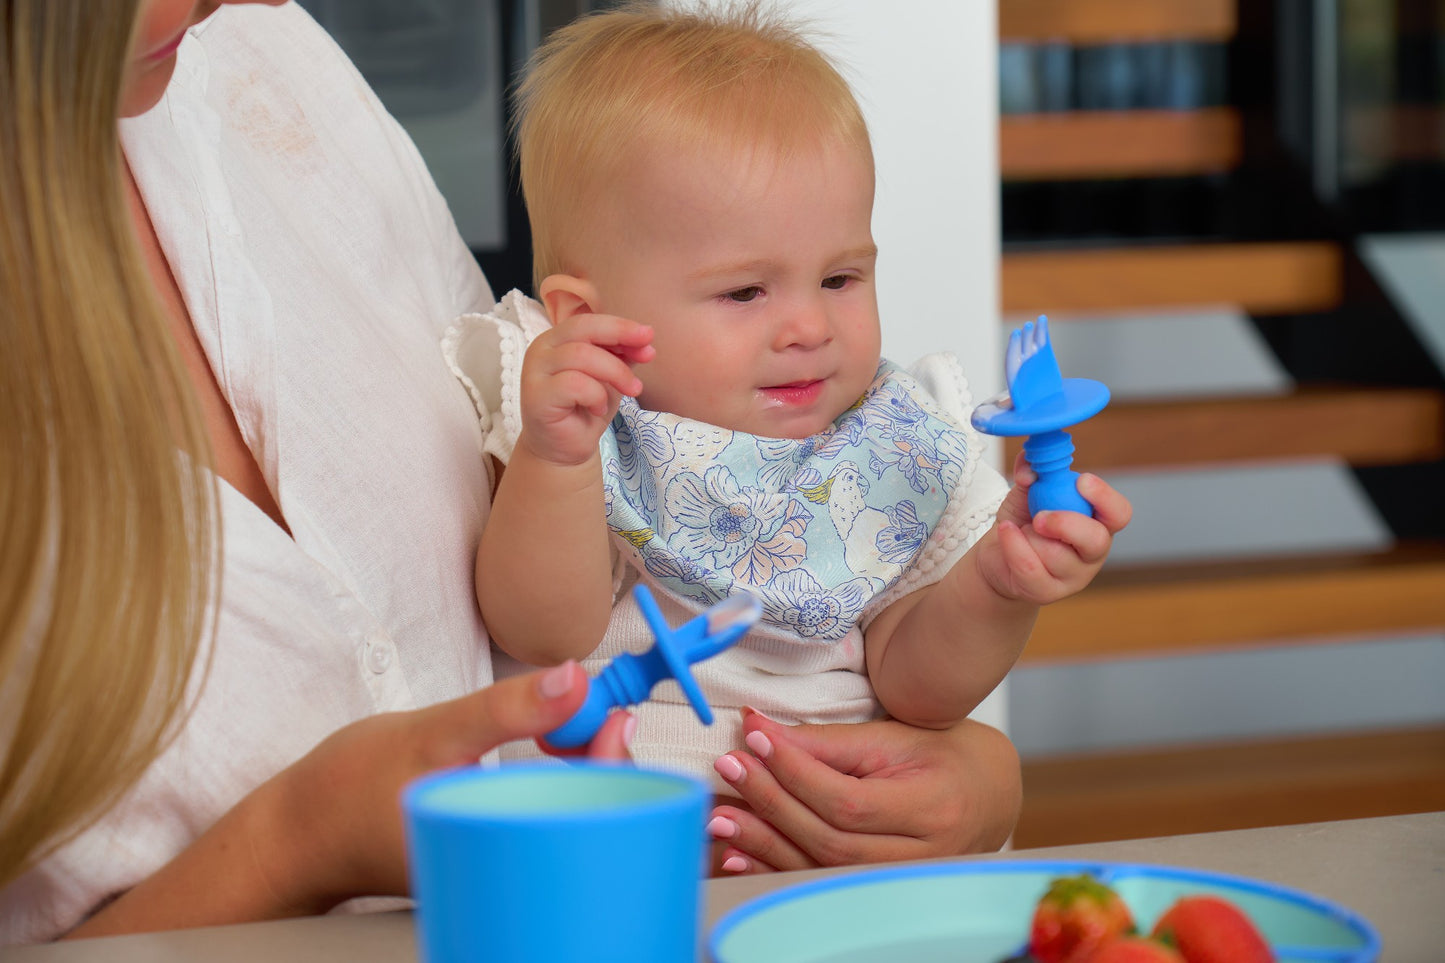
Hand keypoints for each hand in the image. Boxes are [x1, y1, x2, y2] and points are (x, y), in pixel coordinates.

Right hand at [73, 662, 635, 936]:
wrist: (290, 837)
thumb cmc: (346, 793)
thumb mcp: (431, 734)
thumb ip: (504, 708)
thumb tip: (576, 678)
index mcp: (506, 853)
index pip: (596, 815)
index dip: (616, 762)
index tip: (611, 715)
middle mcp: (511, 871)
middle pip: (592, 818)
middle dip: (603, 763)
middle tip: (585, 716)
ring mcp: (501, 867)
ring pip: (570, 816)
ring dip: (580, 768)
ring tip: (560, 729)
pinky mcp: (491, 855)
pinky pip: (543, 818)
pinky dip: (555, 782)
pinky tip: (545, 751)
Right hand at [518, 312, 653, 465]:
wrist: (564, 450)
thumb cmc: (585, 409)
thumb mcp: (611, 376)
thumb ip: (623, 355)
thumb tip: (646, 341)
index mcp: (557, 338)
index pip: (588, 321)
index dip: (620, 327)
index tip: (648, 337)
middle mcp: (541, 349)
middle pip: (583, 330)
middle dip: (620, 340)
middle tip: (647, 356)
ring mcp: (534, 372)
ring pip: (581, 356)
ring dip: (615, 373)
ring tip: (630, 391)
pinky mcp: (536, 396)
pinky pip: (574, 384)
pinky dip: (596, 395)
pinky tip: (599, 409)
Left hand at [705, 709, 1020, 874]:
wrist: (987, 795)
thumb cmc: (940, 756)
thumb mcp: (892, 738)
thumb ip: (829, 742)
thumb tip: (761, 731)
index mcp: (930, 809)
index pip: (847, 800)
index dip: (795, 771)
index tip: (754, 737)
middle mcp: (919, 856)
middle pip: (828, 838)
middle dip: (770, 802)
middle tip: (728, 767)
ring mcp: (899, 882)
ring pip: (819, 869)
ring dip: (761, 844)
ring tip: (719, 816)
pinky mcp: (876, 891)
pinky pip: (817, 885)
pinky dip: (772, 872)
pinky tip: (736, 858)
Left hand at [976, 452, 1131, 604]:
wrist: (996, 556)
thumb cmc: (1022, 521)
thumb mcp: (1026, 491)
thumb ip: (1031, 472)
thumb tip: (1030, 466)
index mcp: (1097, 522)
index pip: (1119, 513)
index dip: (1105, 497)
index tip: (1081, 481)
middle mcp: (1092, 552)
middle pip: (1096, 540)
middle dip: (1065, 523)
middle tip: (1039, 516)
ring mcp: (1073, 577)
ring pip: (1055, 554)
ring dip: (1029, 536)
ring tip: (1022, 531)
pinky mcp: (1048, 592)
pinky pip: (1030, 567)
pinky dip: (1012, 545)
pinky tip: (1006, 533)